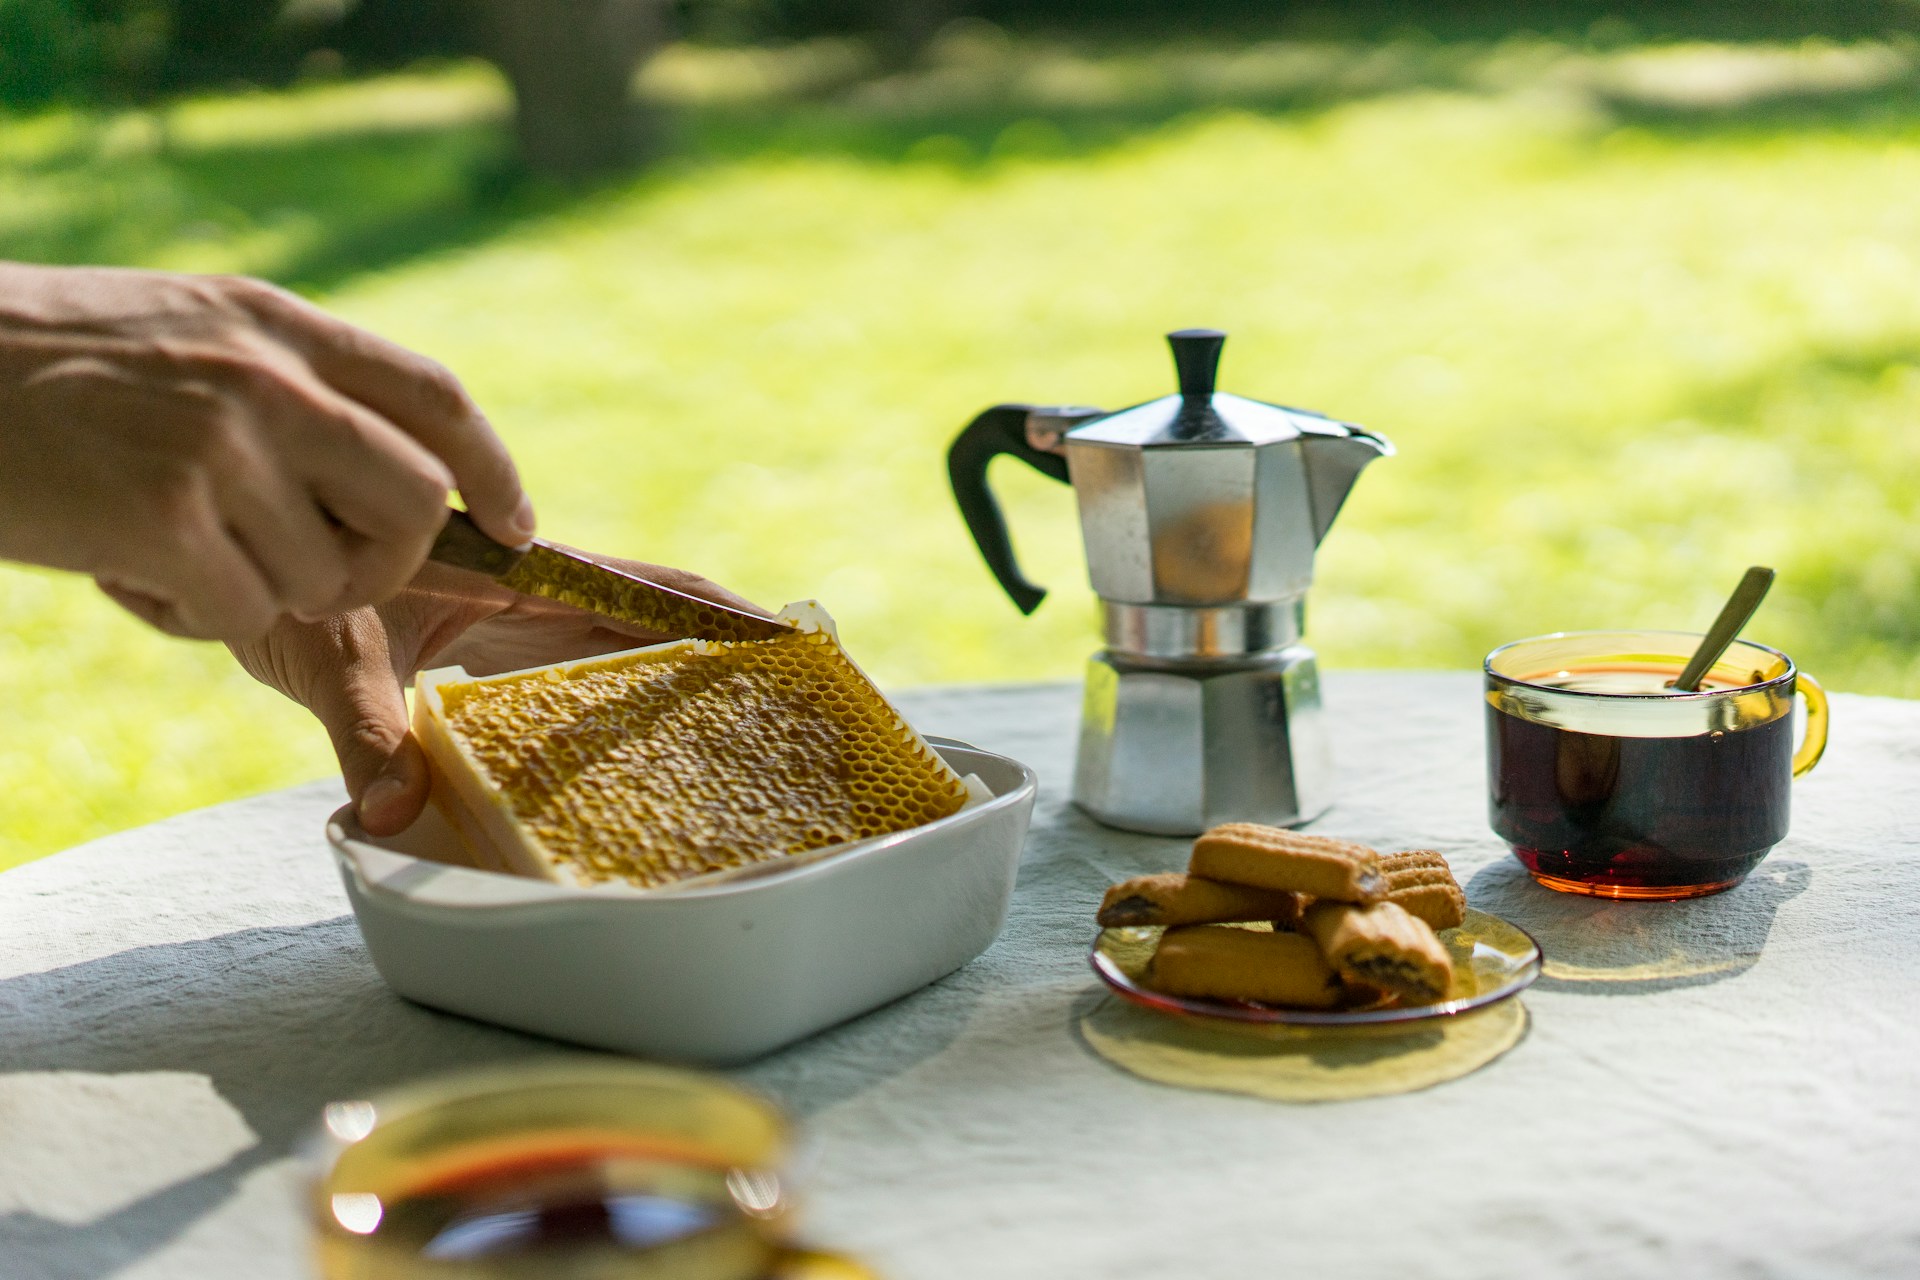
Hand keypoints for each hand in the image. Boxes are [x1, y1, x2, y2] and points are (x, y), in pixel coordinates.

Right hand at [0, 261, 532, 640]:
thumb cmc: (44, 365)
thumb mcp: (186, 329)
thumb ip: (289, 380)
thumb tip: (394, 463)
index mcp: (278, 326)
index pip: (439, 398)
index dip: (496, 470)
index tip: (519, 526)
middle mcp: (267, 378)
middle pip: (418, 500)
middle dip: (390, 563)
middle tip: (327, 580)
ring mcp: (219, 446)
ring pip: (326, 576)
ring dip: (265, 590)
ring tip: (175, 547)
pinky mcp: (163, 517)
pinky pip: (245, 611)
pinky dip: (198, 614)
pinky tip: (131, 568)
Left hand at [229, 554, 766, 835]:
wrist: (243, 558)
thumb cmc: (290, 590)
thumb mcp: (330, 652)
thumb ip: (365, 730)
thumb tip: (391, 816)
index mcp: (522, 573)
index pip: (648, 590)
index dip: (722, 616)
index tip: (792, 642)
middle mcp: (540, 592)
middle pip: (663, 617)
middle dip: (736, 652)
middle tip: (806, 704)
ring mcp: (527, 619)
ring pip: (634, 644)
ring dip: (696, 675)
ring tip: (764, 727)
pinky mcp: (506, 646)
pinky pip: (592, 667)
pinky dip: (641, 693)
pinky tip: (668, 739)